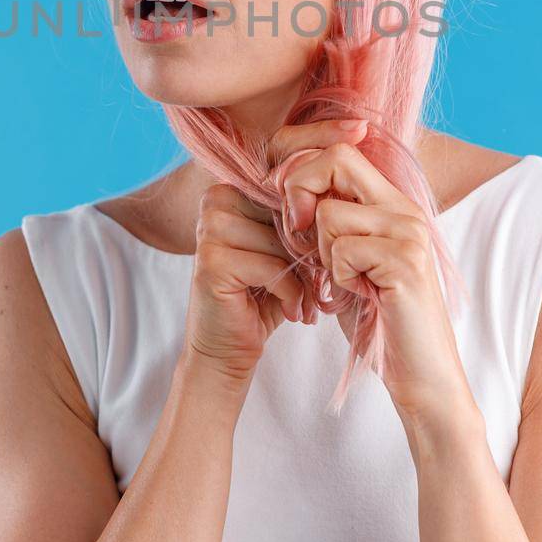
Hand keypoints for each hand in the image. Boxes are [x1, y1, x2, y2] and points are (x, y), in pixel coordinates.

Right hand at [181, 182, 308, 386]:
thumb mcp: (282, 252)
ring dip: (303, 277)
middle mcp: (214, 203)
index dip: (311, 228)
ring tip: (304, 301)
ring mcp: (209, 231)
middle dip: (308, 253)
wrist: (226, 349)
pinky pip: (273, 268)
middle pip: (286, 216)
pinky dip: (291, 293)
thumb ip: (296, 223)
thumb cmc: (260, 297)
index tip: (319, 259)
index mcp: (228, 191)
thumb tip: (332, 205)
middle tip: (317, 285)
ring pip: (282, 242)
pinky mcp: (212, 263)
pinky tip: (292, 311)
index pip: (288, 194)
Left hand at [269, 121, 474, 425]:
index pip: (339, 149)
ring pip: (330, 212)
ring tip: (346, 280)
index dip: (300, 167)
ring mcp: (408, 232)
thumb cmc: (378, 318)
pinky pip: (343, 249)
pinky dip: (339, 277)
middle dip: (301, 191)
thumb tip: (281, 181)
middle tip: (298, 232)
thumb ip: (324, 221)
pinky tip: (361, 295)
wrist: (421, 373)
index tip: (287, 206)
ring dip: (323, 253)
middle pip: (336, 159)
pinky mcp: (405, 262)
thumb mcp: (344, 259)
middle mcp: (404, 208)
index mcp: (391, 203)